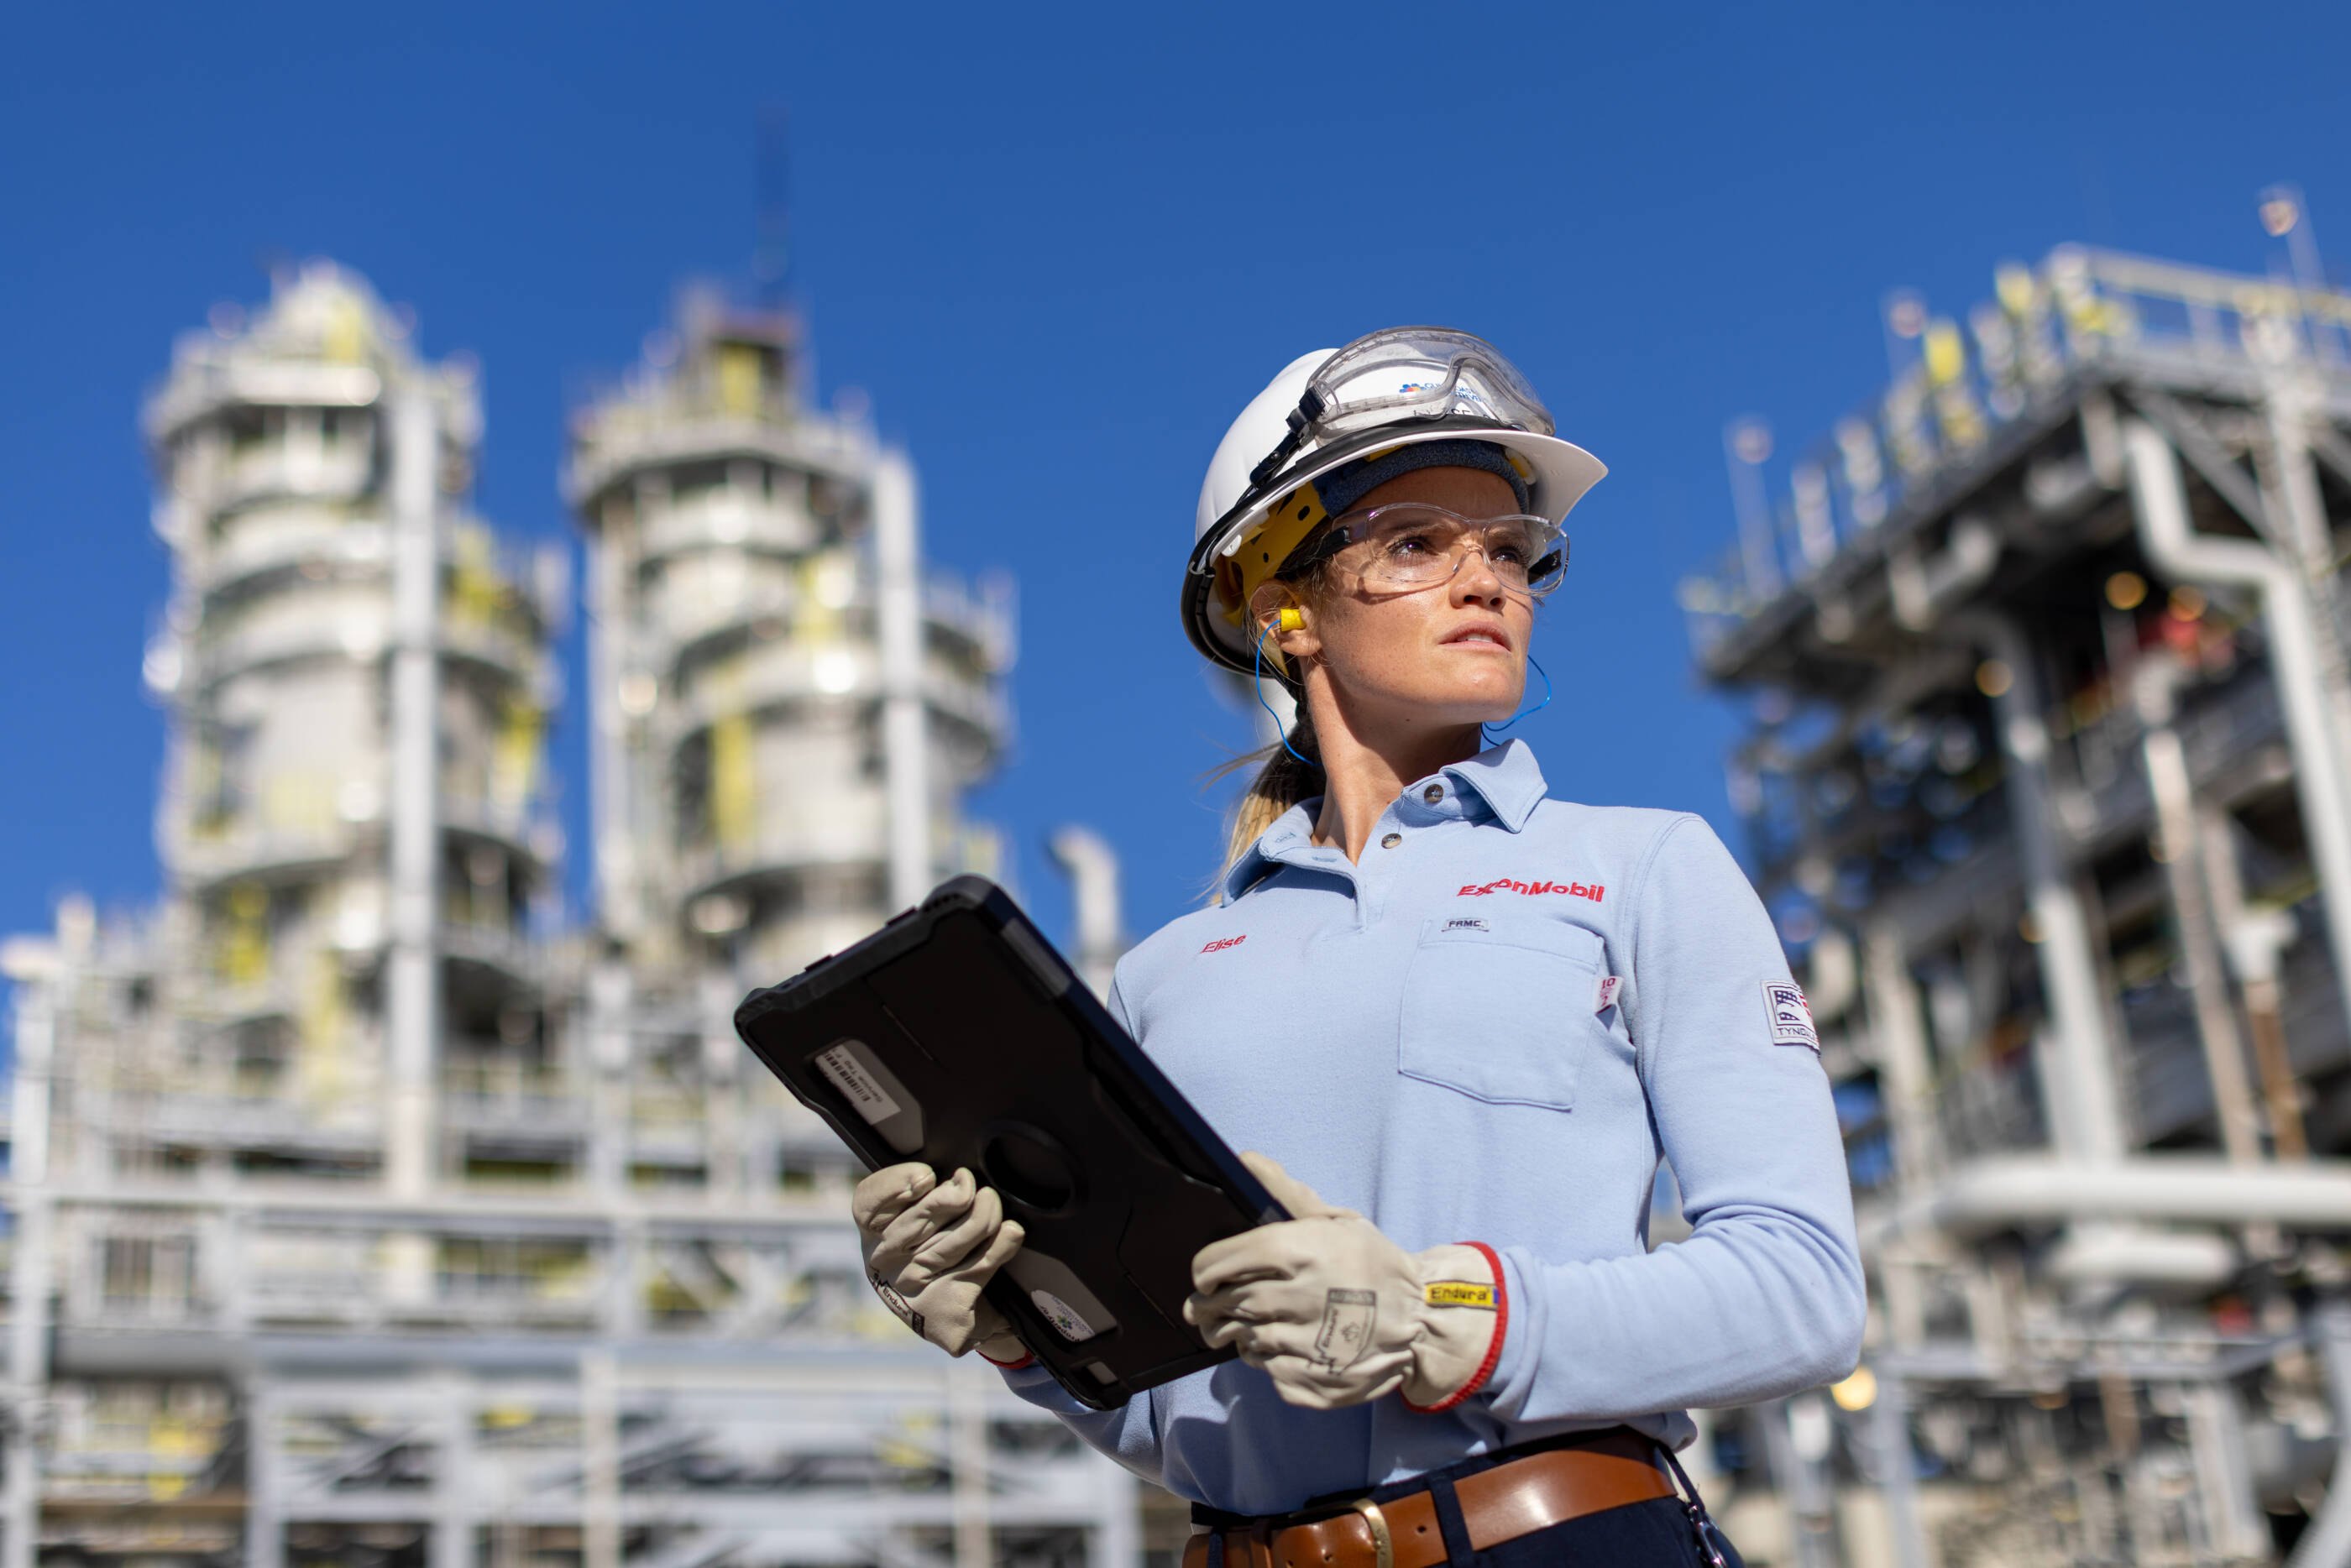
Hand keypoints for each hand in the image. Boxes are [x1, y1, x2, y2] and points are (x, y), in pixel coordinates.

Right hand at [851, 1163, 1030, 1361]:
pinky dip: (1000, 1247)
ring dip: (981, 1217)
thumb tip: (959, 1179)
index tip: (927, 1176)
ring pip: (950, 1244)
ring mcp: (912, 1290)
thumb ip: (931, 1197)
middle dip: (951, 1197)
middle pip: (918, 1220)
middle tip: (969, 1184)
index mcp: (874, 1235)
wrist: (970, 1314)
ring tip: (991, 1201)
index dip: (894, 1185)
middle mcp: (885, 1264)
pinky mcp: (943, 1311)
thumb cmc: (944, 1256)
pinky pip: (978, 1268)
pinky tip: (1011, 1232)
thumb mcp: (927, 1223)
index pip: (867, 1204)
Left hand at [1183, 1153, 1501, 1410]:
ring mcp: (1309, 1344)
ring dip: (1234, 1331)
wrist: (1421, 1322)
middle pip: (1226, 1303)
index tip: (1204, 1274)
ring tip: (1241, 1323)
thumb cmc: (1375, 1265)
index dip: (1203, 1269)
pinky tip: (1279, 1345)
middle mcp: (1303, 1297)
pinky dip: (1265, 1359)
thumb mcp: (1339, 1221)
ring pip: (1243, 1339)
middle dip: (1207, 1305)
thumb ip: (1287, 1194)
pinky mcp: (1314, 1380)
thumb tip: (1246, 1161)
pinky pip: (1268, 1370)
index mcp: (1303, 1252)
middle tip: (1205, 1305)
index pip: (1222, 1260)